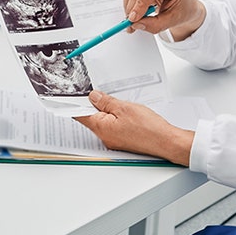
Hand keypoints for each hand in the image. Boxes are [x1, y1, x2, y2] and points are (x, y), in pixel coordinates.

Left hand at [74, 90, 193, 165]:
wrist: (166, 142)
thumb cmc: (148, 128)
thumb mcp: (123, 107)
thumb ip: (106, 101)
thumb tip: (93, 96)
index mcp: (101, 128)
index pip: (80, 115)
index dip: (74, 104)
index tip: (69, 96)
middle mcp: (104, 137)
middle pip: (91, 118)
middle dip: (93, 105)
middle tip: (97, 92)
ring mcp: (114, 140)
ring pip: (104, 122)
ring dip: (106, 111)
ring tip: (116, 101)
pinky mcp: (123, 141)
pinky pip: (113, 127)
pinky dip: (115, 118)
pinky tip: (124, 111)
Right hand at [122, 0, 204, 40]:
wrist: (187, 4)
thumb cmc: (184, 10)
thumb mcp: (172, 22)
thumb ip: (154, 25)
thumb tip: (136, 24)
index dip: (139, 5)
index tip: (133, 19)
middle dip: (132, 9)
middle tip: (131, 25)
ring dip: (130, 6)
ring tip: (136, 18)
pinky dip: (131, 2)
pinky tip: (138, 10)